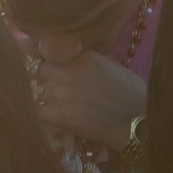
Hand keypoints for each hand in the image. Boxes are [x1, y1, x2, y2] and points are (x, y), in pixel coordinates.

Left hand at [22, 32, 146, 149]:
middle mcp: (66, 71)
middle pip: (39, 71)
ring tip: (58, 104)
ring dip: (42, 96)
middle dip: (44, 79)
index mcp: (80, 56)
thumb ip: (83, 58)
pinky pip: (36, 110)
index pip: (46, 50)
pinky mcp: (58, 115)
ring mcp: (60, 93)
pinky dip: (40, 113)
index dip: (42, 58)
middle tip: (56, 90)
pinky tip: (50, 116)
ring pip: (36, 90)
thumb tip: (64, 57)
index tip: (39, 61)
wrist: (137, 121)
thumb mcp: (108, 64)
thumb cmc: (129, 92)